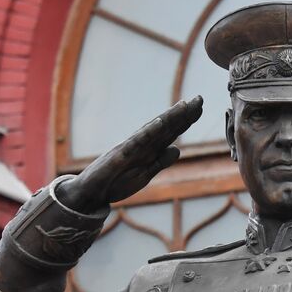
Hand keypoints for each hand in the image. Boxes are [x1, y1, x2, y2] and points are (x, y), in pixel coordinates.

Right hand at [57, 97, 202, 213]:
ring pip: (153, 130)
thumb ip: (160, 162)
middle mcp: (141, 145)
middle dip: (182, 114)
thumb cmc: (116, 183)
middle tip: (199, 98)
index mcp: (148, 150)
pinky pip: (136, 143)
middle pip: (165, 127)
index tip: (200, 107)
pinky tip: (160, 123)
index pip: (170, 132)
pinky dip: (148, 132)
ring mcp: (131, 148)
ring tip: (184, 106)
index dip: (185, 120)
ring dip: (169, 118)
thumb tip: (177, 149)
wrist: (92, 193)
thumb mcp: (145, 175)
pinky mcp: (120, 155)